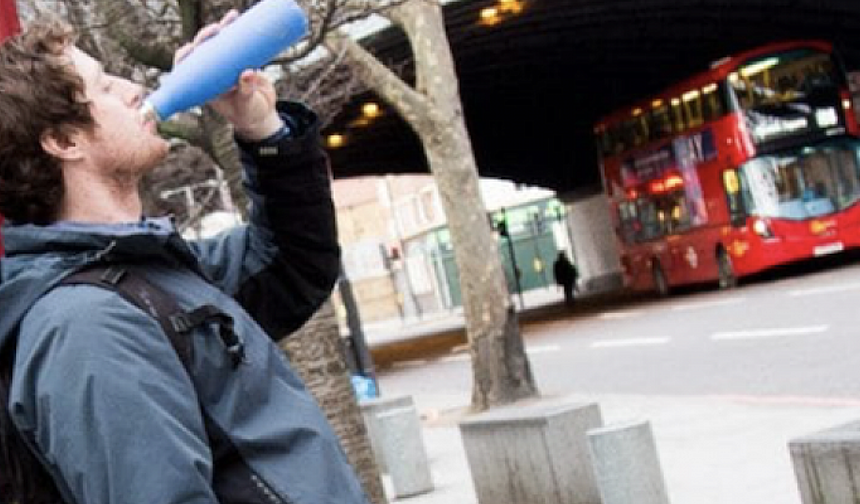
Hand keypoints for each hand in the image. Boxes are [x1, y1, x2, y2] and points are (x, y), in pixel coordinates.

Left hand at [175, 10, 284, 140]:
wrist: (263, 114)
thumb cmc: (249, 114)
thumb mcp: (247, 105)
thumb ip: (245, 91)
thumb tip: (248, 72)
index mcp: (203, 85)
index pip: (186, 68)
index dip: (185, 55)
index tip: (191, 48)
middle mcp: (211, 73)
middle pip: (202, 50)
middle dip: (205, 36)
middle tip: (216, 29)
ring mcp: (224, 65)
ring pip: (218, 42)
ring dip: (222, 28)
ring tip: (231, 17)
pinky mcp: (239, 60)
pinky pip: (234, 42)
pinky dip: (236, 29)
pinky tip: (237, 18)